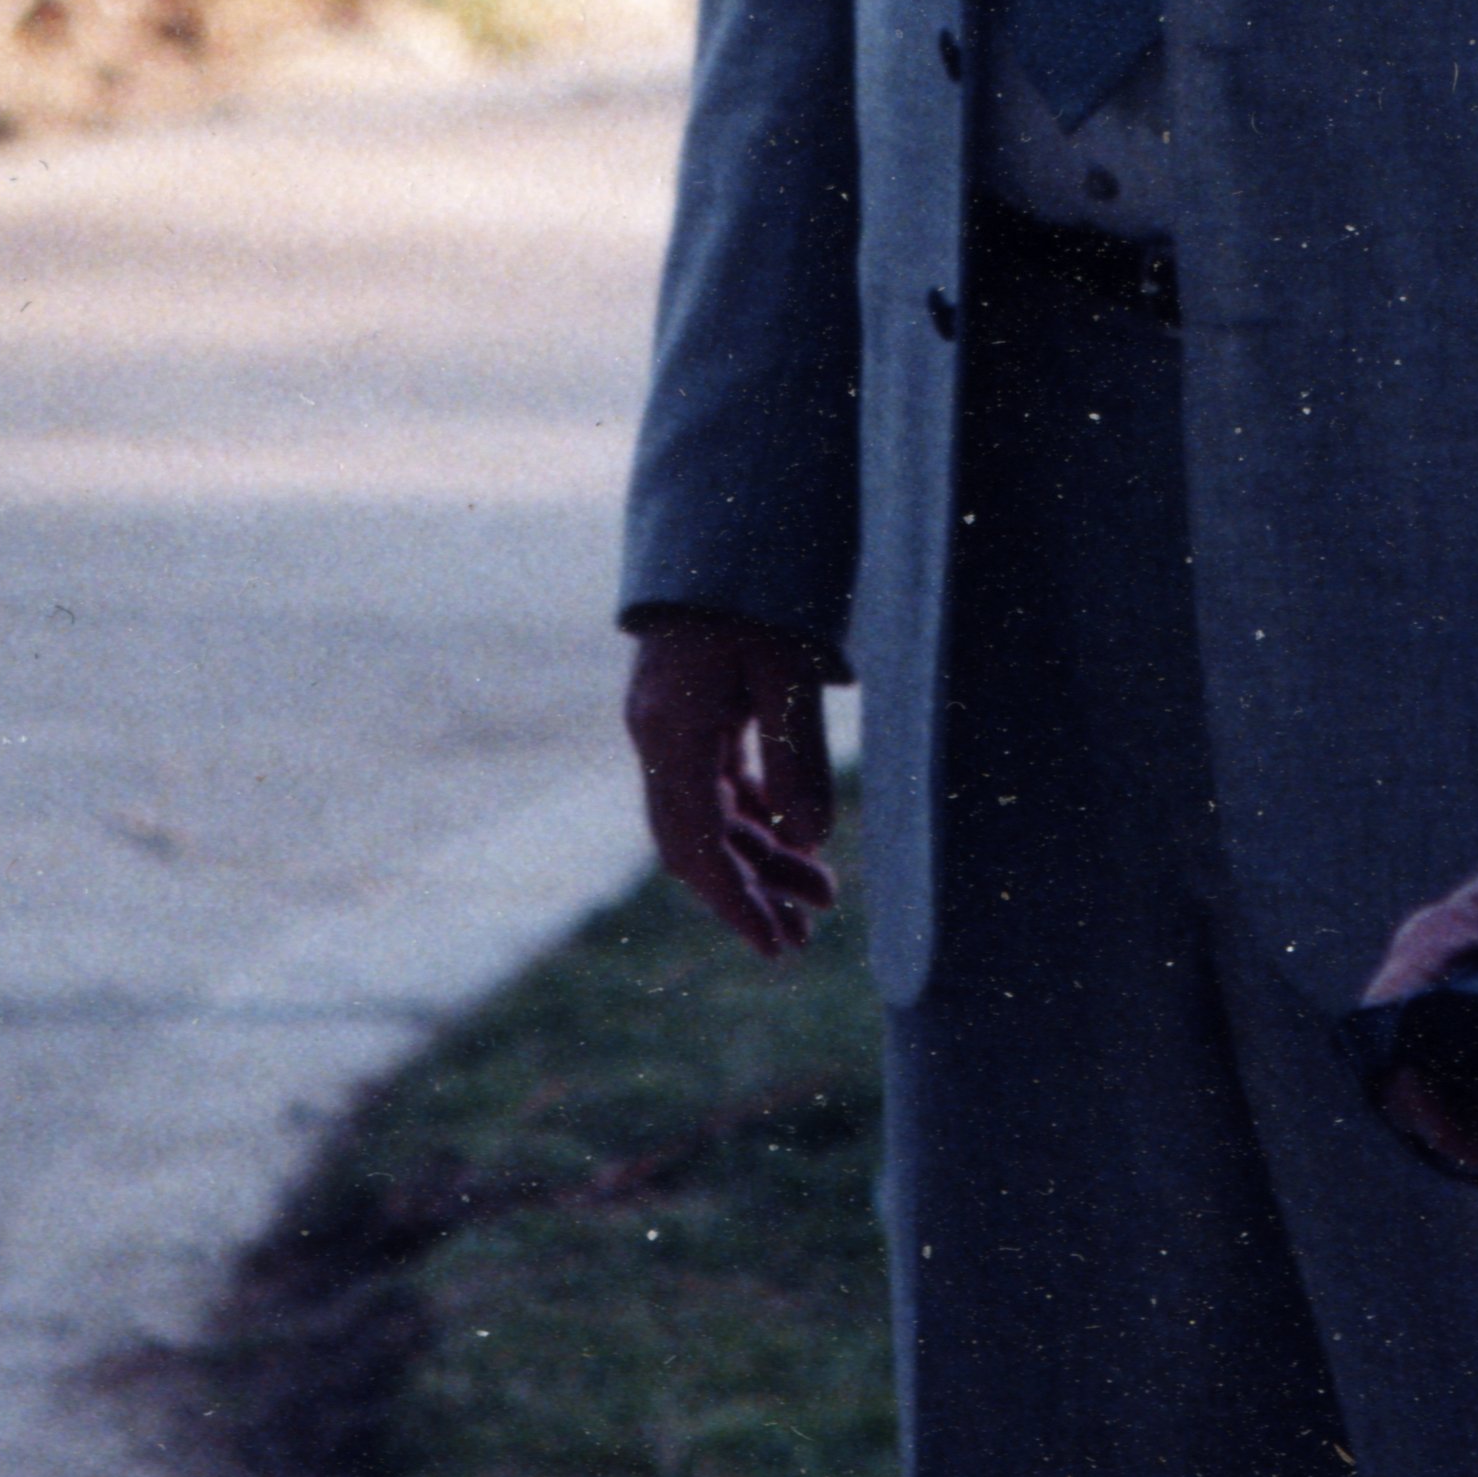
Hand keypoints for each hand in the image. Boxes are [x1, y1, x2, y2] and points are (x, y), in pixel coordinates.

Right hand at [625, 608, 838, 955]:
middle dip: (748, 893)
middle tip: (799, 940)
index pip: (695, 846)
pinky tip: (791, 838)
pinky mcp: (685, 714)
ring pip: (706, 816)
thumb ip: (797, 758)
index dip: (734, 903)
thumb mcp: (786, 673)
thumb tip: (808, 842)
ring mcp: (667, 727)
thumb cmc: (756, 593)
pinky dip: (751, 816)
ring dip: (758, 857)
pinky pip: (712, 785)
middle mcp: (658, 739)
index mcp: (671, 734)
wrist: (720, 530)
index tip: (774, 946)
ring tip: (819, 897)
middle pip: (696, 841)